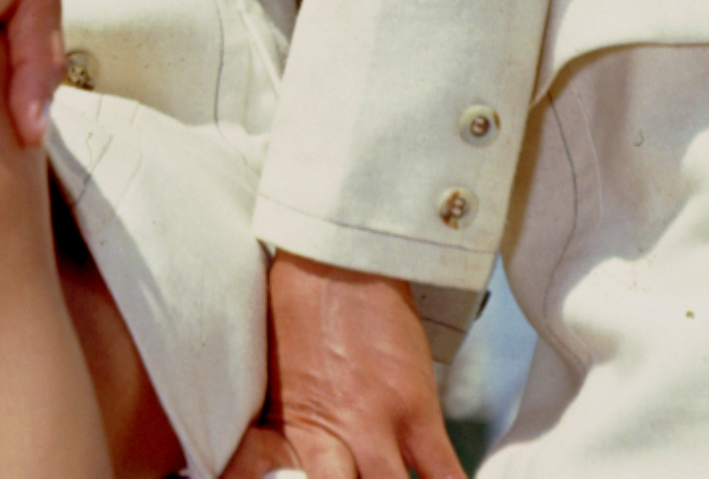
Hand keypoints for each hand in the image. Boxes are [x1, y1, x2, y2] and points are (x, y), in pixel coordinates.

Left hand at [220, 256, 465, 478]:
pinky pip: (447, 476)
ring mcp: (374, 424)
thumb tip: (261, 457)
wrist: (336, 253)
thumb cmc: (299, 308)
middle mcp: (327, 436)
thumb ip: (277, 427)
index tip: (273, 478)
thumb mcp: (273, 374)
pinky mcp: (417, 409)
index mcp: (285, 429)